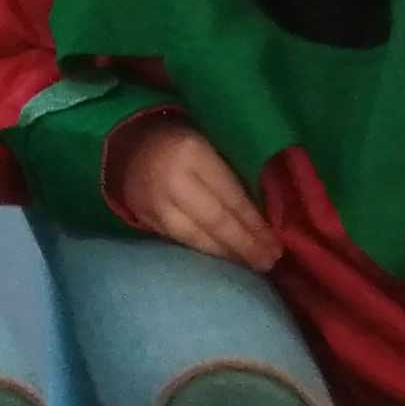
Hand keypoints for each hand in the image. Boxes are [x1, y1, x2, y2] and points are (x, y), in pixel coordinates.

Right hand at [110, 114, 283, 270]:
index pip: (230, 196)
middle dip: (244, 246)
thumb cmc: (182, 140)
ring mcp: (153, 204)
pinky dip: (205, 251)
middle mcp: (171, 181)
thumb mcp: (210, 142)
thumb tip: (264, 212)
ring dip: (226, 255)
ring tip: (252, 265)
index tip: (276, 243)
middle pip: (214, 222)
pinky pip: (180, 241)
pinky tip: (224, 258)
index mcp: (192, 153)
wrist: (128, 143)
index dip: (254, 224)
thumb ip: (232, 172)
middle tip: (269, 262)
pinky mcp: (144, 219)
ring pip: (195, 238)